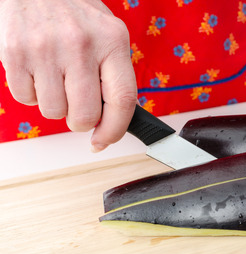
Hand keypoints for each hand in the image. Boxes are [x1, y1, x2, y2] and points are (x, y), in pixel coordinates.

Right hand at [0, 0, 136, 150]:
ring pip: (53, 112)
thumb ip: (115, 75)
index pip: (122, 100)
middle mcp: (80, 45)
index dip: (114, 130)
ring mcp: (46, 49)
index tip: (104, 141)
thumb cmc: (75, 14)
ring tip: (57, 79)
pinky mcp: (16, 53)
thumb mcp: (108, 34)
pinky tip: (39, 72)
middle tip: (78, 106)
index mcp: (112, 40)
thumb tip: (113, 120)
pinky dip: (33, 94)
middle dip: (81, 121)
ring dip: (56, 106)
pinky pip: (26, 100)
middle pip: (84, 115)